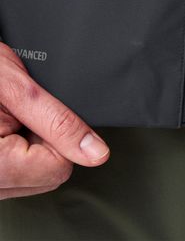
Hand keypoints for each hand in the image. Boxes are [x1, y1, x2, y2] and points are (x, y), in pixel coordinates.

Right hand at [0, 41, 109, 199]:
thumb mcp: (21, 89)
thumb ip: (60, 122)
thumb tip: (96, 151)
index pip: (58, 166)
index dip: (58, 134)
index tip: (39, 112)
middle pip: (48, 175)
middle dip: (45, 139)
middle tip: (20, 113)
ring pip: (36, 176)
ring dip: (31, 145)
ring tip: (8, 118)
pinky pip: (20, 173)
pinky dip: (19, 149)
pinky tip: (5, 128)